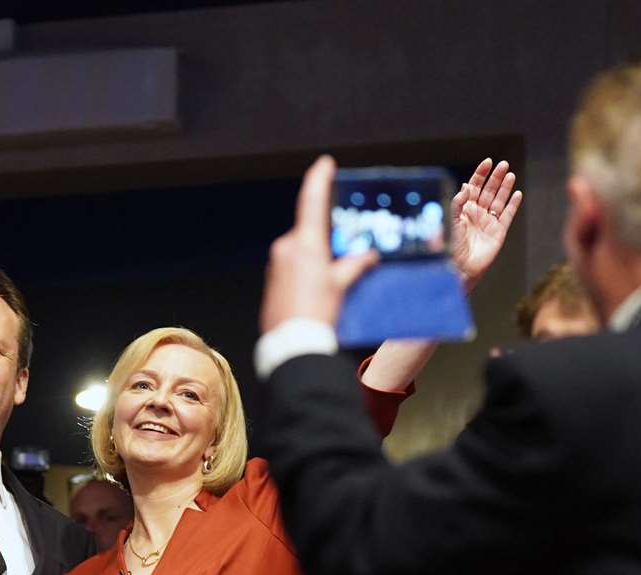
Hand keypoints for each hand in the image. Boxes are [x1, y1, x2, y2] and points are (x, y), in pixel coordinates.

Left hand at [262, 156, 380, 333]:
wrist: (290, 345)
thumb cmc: (316, 314)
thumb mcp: (341, 287)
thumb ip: (354, 265)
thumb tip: (369, 256)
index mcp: (304, 243)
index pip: (311, 201)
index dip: (319, 179)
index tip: (325, 164)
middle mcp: (286, 248)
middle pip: (310, 231)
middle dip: (329, 237)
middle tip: (347, 246)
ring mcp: (276, 264)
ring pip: (303, 250)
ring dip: (319, 257)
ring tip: (335, 278)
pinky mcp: (272, 281)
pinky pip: (293, 266)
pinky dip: (308, 270)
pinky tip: (320, 289)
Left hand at [449, 158, 522, 289]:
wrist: (458, 268)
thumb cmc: (450, 247)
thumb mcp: (450, 221)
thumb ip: (457, 203)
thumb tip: (467, 186)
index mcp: (464, 209)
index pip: (474, 186)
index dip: (481, 174)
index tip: (487, 162)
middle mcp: (477, 214)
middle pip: (488, 191)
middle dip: (495, 177)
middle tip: (503, 164)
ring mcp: (488, 222)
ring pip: (499, 200)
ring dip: (505, 187)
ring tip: (510, 174)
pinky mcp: (498, 233)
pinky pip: (507, 215)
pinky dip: (513, 204)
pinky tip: (517, 194)